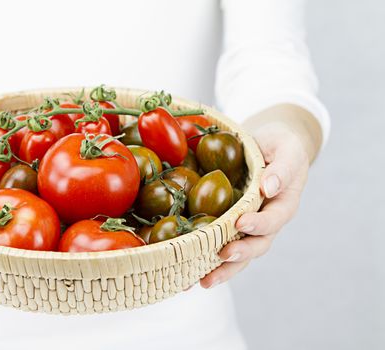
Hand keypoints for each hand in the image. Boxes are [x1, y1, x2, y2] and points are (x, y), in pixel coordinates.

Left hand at [200, 122, 309, 287]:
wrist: (270, 149)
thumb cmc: (281, 147)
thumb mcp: (288, 150)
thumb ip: (282, 168)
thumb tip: (269, 187)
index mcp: (283, 205)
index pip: (274, 219)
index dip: (259, 224)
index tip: (242, 222)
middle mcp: (267, 222)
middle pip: (257, 245)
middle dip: (240, 254)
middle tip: (222, 257)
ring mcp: (249, 228)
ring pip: (239, 254)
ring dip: (223, 270)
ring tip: (203, 282)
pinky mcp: (230, 227)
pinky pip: (220, 245)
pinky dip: (206, 261)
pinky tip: (187, 273)